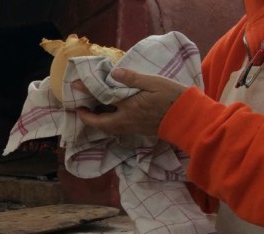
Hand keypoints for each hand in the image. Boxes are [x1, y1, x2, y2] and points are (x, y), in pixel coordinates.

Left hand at [73, 68, 187, 136]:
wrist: (188, 118)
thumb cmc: (172, 98)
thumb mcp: (154, 83)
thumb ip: (132, 79)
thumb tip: (113, 73)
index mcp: (127, 109)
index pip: (101, 102)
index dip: (86, 95)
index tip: (75, 87)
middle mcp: (125, 122)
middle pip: (99, 124)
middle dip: (87, 117)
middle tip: (80, 107)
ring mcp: (131, 128)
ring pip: (107, 127)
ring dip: (97, 120)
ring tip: (92, 109)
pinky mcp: (137, 130)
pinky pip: (116, 128)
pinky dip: (108, 121)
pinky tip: (109, 113)